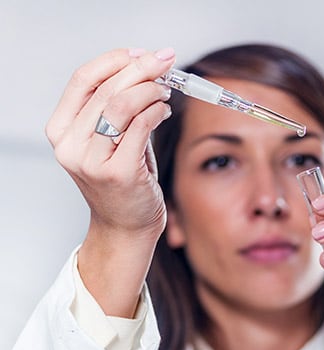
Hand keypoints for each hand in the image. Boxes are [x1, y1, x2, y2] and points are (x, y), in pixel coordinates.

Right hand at [45, 48, 175, 316]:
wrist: (126, 226)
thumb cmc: (123, 180)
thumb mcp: (110, 141)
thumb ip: (117, 108)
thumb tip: (144, 68)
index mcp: (61, 132)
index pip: (82, 80)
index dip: (114, 60)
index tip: (141, 52)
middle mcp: (70, 146)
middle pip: (106, 89)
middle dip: (141, 68)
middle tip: (166, 61)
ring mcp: (92, 161)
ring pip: (122, 104)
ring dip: (151, 90)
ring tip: (165, 92)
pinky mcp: (118, 173)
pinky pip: (141, 126)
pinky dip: (157, 111)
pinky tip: (165, 111)